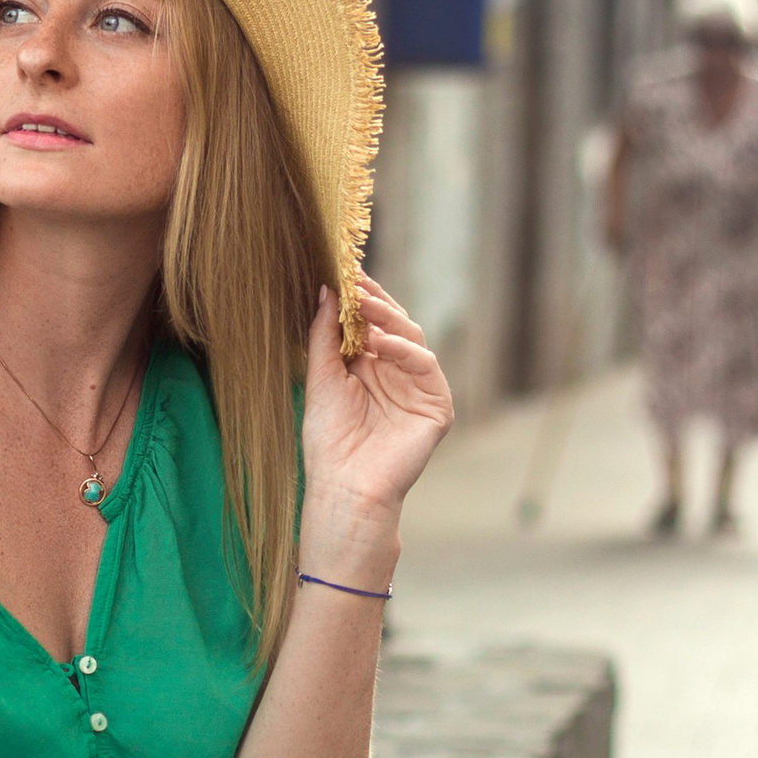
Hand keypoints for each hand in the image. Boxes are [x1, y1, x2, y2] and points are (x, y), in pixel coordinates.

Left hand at [303, 276, 452, 521]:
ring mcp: (417, 389)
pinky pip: (426, 366)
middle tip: (356, 283)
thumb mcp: (321, 378)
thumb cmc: (329, 439)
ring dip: (388, 319)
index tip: (345, 273)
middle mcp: (395, 374)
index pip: (369, 324)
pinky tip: (381, 343)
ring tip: (364, 307)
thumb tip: (327, 290)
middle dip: (375, 302)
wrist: (344, 485)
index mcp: (368, 368)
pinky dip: (406, 350)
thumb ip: (324, 334)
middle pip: (393, 326)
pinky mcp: (436, 406)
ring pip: (412, 339)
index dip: (360, 299)